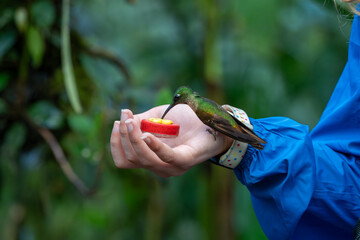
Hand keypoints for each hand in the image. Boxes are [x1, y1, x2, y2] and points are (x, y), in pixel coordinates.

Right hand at [110, 104, 232, 176]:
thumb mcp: (157, 117)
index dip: (116, 142)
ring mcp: (172, 167)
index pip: (124, 159)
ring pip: (144, 159)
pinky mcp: (185, 161)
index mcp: (150, 158)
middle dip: (124, 137)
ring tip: (131, 122)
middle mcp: (159, 166)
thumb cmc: (185, 119)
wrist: (211, 119)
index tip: (118, 121)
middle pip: (132, 158)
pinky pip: (166, 157)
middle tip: (124, 117)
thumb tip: (123, 121)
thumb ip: (140, 121)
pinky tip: (146, 135)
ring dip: (134, 139)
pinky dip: (154, 146)